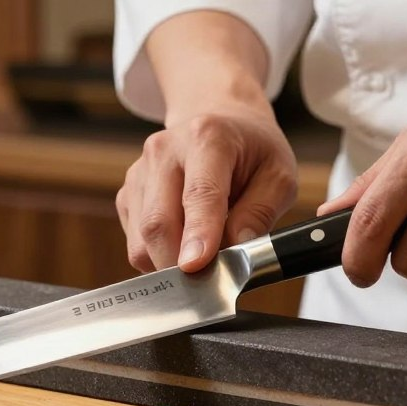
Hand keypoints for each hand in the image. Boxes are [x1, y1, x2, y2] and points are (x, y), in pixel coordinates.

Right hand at [117, 102, 297, 272]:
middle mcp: (164, 150)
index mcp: (207, 137)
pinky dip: (158, 256)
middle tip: (209, 284)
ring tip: (202, 256)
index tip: (197, 265)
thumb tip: (237, 248)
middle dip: (179, 263)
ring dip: (169, 262)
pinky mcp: (127, 193)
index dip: (198, 234)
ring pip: (141, 238)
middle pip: (158, 221)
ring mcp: (139, 172)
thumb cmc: (251, 151)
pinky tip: (183, 243)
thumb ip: (261, 212)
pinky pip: (135, 241)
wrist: (218, 121)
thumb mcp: (279, 175)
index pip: (199, 194)